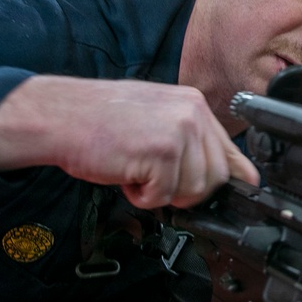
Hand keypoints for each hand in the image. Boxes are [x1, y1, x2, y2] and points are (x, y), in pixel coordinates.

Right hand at [0, 75, 258, 207]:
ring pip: (193, 190)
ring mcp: (178, 132)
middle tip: (155, 180)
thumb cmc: (99, 120)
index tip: (243, 191)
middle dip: (187, 190)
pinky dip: (141, 197)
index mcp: (193, 104)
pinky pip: (164, 196)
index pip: (230, 151)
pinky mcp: (161, 153)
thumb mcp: (155, 118)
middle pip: (216, 177)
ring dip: (161, 193)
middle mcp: (192, 114)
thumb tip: (236, 173)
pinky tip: (125, 174)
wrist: (59, 116)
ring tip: (136, 171)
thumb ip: (191, 140)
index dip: (234, 178)